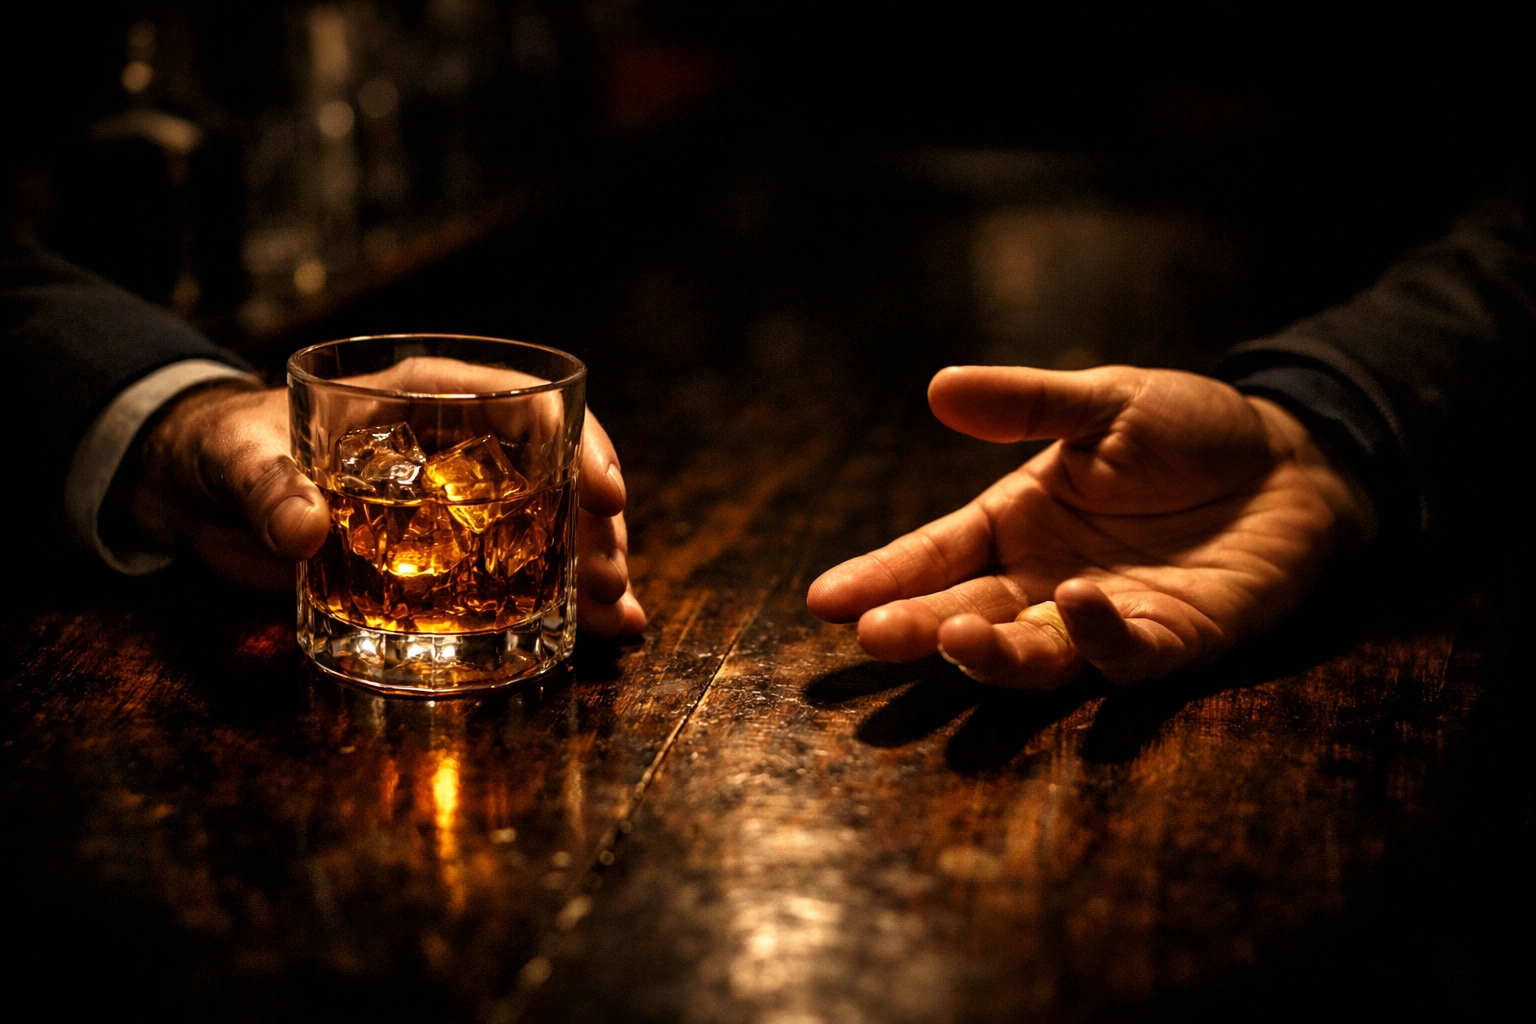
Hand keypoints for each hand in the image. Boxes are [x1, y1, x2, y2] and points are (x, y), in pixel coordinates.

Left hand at [122, 371, 645, 636]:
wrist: (194, 491)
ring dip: (589, 569)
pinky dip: (555, 602)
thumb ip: (268, 488)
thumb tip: (304, 529)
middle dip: (596, 525)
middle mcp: (454, 445)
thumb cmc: (222, 446)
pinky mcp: (439, 554)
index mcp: (420, 398)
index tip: (602, 494)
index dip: (576, 443)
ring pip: (548, 525)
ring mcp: (453, 502)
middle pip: (556, 471)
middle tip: (610, 580)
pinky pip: (510, 571)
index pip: (524, 402)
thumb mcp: (237, 458)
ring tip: (616, 617)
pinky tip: (593, 632)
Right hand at [806, 365, 1372, 687]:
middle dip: (918, 628)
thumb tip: (939, 388)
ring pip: (1034, 655)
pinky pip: (1126, 654)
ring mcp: (1104, 618)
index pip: (933, 557)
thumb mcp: (1100, 403)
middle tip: (874, 634)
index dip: (880, 578)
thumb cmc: (1186, 430)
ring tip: (955, 634)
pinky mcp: (1172, 641)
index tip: (824, 600)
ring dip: (992, 653)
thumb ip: (1024, 404)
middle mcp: (1044, 582)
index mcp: (1015, 525)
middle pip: (967, 615)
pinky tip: (1075, 600)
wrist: (1289, 458)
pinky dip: (1098, 635)